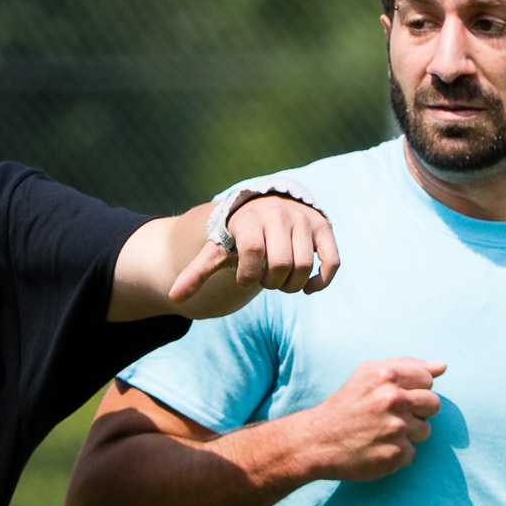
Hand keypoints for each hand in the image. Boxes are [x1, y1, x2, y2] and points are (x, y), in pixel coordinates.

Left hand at [168, 195, 339, 303]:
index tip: (244, 279)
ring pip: (305, 266)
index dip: (248, 276)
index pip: (253, 253)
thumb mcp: (216, 251)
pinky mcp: (324, 227)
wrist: (264, 208)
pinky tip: (308, 289)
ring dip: (292, 285)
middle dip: (270, 283)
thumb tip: (173, 297)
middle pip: (281, 264)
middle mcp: (280, 214)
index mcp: (250, 219)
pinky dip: (321, 282)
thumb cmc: (238, 236)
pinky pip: (332, 261)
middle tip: (264, 280)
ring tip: (281, 281)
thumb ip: (196, 273)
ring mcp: (304, 220)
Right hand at [300, 358, 446, 479]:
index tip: (394, 399)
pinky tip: (377, 449)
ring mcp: (396, 429)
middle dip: (417, 411)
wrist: (316, 441)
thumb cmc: (345, 405)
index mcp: (387, 376)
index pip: (428, 380)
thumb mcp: (368, 374)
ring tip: (381, 433)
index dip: (414, 390)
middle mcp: (393, 400)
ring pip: (425, 431)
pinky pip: (412, 453)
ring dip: (408, 434)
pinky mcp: (395, 454)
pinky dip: (397, 454)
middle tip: (391, 417)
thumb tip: (442, 367)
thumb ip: (406, 366)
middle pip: (433, 404)